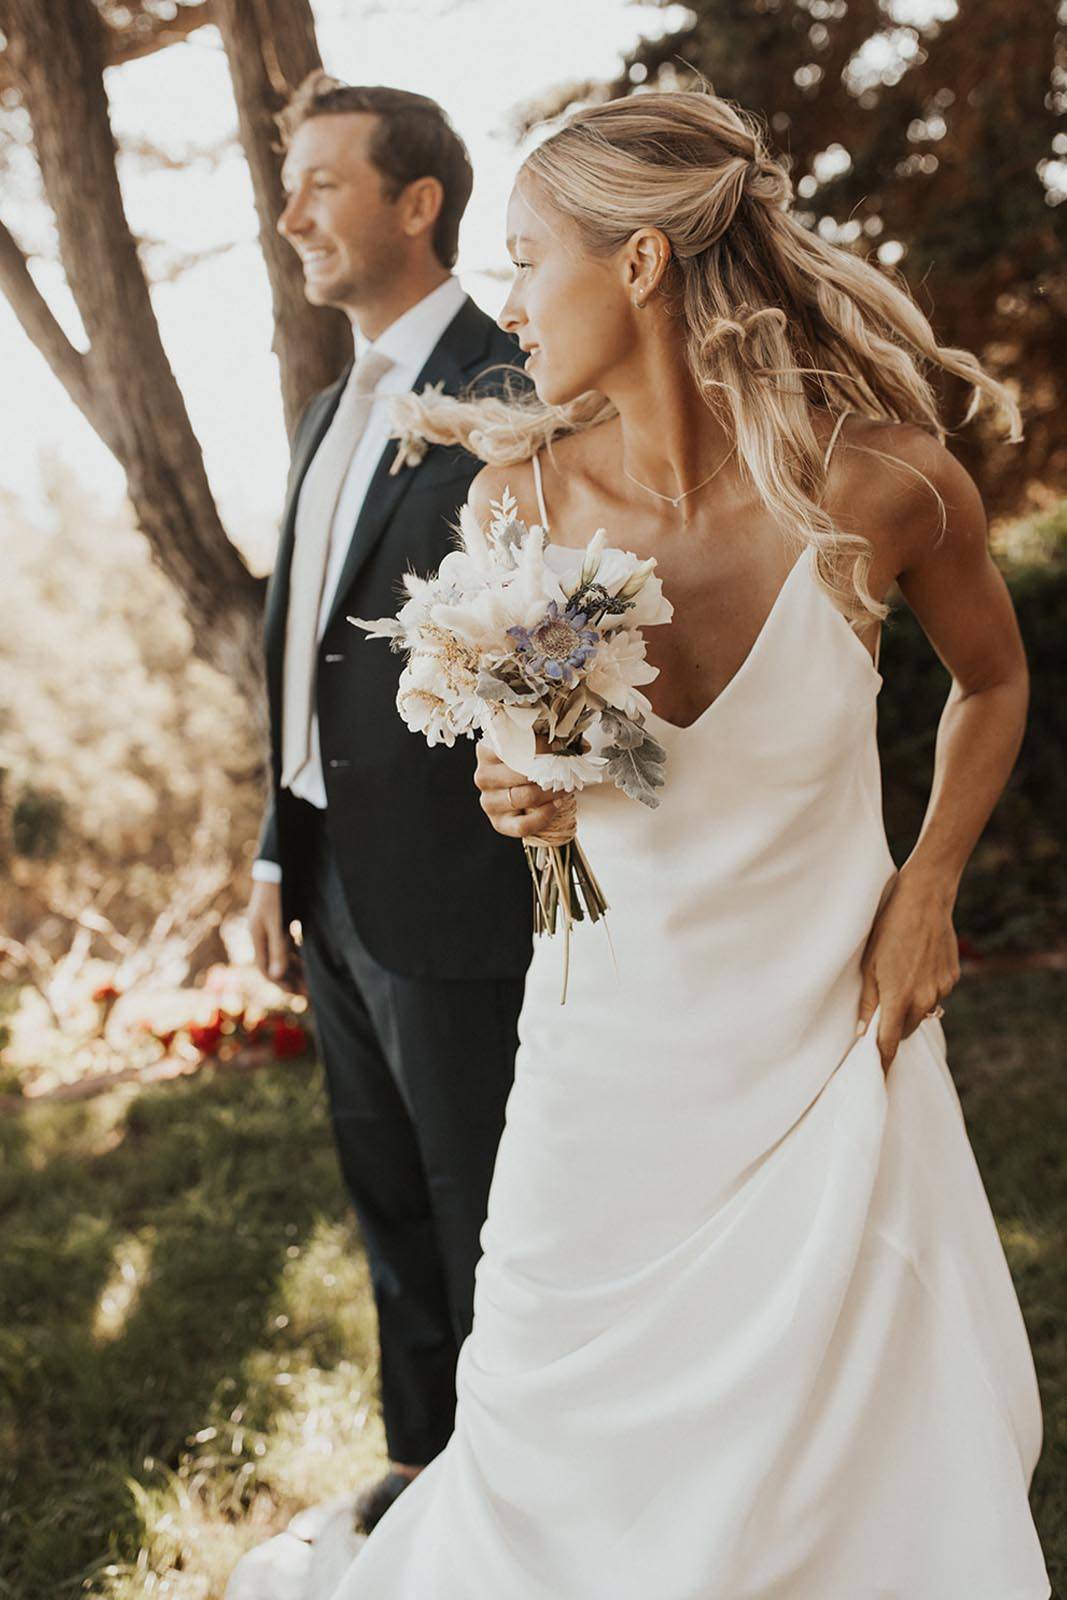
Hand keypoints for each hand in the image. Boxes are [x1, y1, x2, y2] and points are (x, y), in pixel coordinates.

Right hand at [248, 878, 304, 992]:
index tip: (298, 995)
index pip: (266, 968)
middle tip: (309, 992)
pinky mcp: (283, 917)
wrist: (279, 863)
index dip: (281, 983)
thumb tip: (277, 976)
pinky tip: (312, 957)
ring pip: (284, 953)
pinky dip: (300, 951)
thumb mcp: (277, 921)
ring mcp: (272, 925)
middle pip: (276, 963)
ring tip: (313, 979)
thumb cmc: (276, 891)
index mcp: (257, 935)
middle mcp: (263, 932)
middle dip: (292, 978)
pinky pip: (291, 941)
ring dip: (297, 966)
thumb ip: (278, 948)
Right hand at [474, 740, 563, 838]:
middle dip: (548, 771)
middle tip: (567, 770)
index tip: (561, 748)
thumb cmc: (529, 765)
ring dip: (550, 792)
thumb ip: (557, 741)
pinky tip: (557, 805)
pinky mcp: (498, 823)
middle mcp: (483, 774)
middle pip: (519, 772)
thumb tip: (581, 746)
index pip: (513, 745)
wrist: (526, 791)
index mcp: (488, 749)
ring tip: (565, 787)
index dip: (541, 746)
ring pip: (525, 797)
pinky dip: (544, 816)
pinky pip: (523, 825)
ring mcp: (489, 801)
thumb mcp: (539, 747)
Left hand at [856, 868, 959, 1073]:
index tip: (876, 1075)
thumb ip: (867, 1001)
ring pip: (922, 1014)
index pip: (889, 1043)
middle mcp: (924, 999)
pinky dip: (924, 991)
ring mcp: (941, 990)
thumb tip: (862, 1032)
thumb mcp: (868, 964)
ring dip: (910, 1009)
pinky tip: (916, 968)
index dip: (882, 1061)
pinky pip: (935, 996)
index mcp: (898, 998)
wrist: (924, 900)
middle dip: (893, 1030)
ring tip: (899, 982)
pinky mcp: (952, 979)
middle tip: (880, 1018)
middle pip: (906, 1031)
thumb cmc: (888, 929)